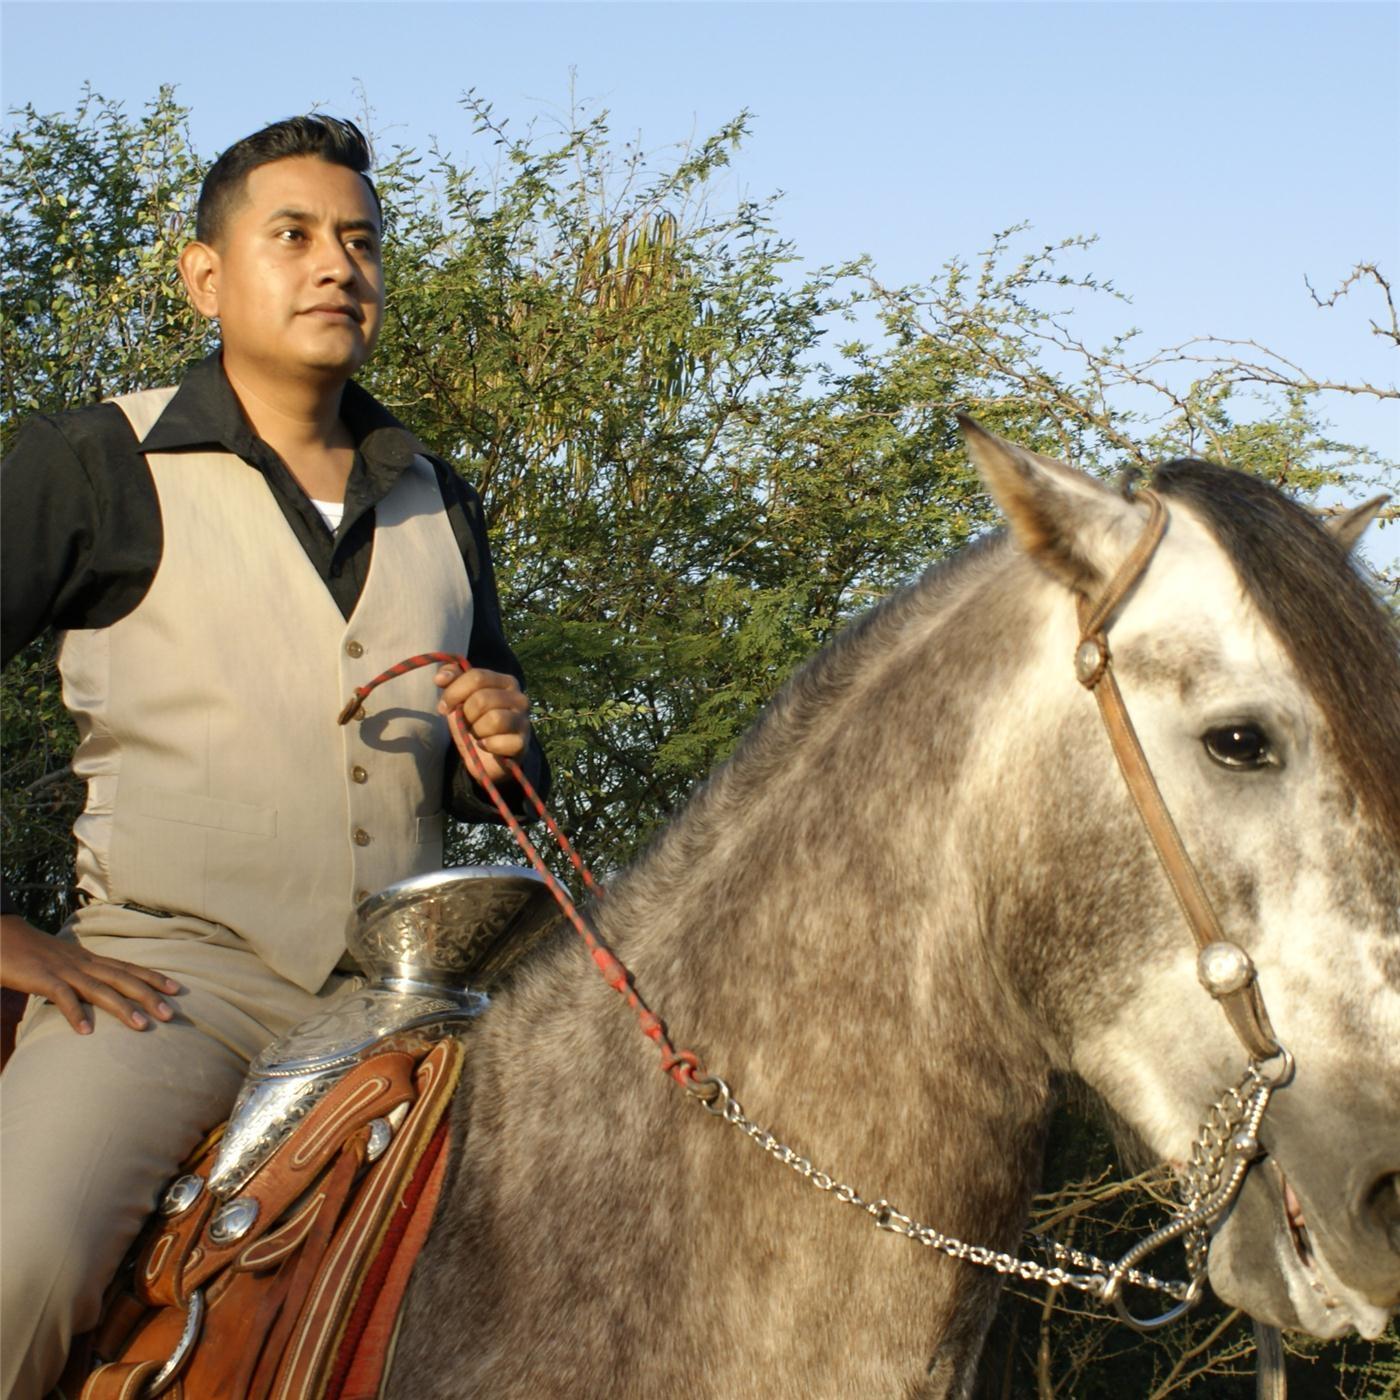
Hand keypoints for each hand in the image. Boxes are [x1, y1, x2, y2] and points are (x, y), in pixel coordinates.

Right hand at [0, 913, 179, 1033]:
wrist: (1, 936)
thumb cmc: (32, 954)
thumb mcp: (63, 964)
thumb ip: (80, 978)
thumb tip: (96, 995)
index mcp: (89, 959)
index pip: (128, 968)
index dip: (153, 978)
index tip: (177, 989)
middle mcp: (83, 963)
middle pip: (122, 979)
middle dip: (149, 996)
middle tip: (171, 1014)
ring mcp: (64, 970)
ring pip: (100, 989)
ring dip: (122, 1008)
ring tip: (142, 1026)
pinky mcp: (42, 978)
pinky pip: (62, 997)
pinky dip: (75, 1013)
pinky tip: (86, 1031)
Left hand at [435, 664, 531, 784]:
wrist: (486, 757)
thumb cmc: (474, 722)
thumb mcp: (460, 697)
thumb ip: (452, 679)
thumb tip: (440, 678)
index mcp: (506, 682)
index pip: (477, 677)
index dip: (454, 692)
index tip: (443, 706)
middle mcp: (520, 698)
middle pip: (483, 699)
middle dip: (466, 714)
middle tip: (465, 723)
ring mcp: (524, 721)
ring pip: (494, 719)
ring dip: (477, 730)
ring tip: (477, 734)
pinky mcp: (522, 743)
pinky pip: (498, 742)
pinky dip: (486, 745)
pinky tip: (484, 745)